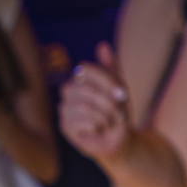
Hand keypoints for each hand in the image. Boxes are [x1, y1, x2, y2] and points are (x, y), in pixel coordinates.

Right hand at [59, 40, 131, 161]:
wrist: (120, 140)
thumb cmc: (118, 113)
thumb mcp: (119, 89)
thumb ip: (112, 68)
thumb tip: (103, 46)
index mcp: (79, 78)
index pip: (86, 69)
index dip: (106, 81)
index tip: (122, 93)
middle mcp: (68, 90)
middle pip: (86, 89)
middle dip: (108, 103)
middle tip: (117, 113)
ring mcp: (64, 108)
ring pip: (85, 106)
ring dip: (105, 116)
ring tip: (110, 122)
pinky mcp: (64, 126)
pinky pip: (82, 121)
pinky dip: (98, 126)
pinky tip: (99, 130)